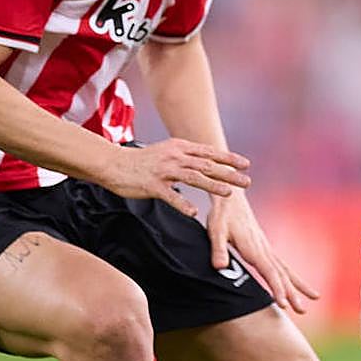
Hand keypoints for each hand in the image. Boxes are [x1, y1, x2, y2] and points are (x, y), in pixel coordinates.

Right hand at [103, 138, 250, 216]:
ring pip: (193, 177)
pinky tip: (194, 212)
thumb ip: (185, 156)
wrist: (113, 164)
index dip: (228, 158)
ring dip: (212, 185)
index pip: (209, 152)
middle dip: (229, 173)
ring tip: (229, 193)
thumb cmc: (141, 161)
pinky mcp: (152, 185)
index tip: (245, 164)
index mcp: (180, 148)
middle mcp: (175, 156)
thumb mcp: (167, 152)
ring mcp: (164, 170)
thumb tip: (204, 161)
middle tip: (247, 181)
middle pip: (207, 165)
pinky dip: (182, 204)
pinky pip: (170, 196)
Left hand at [208, 190, 320, 312]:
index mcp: (253, 247)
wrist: (232, 198)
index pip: (269, 271)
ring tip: (314, 298)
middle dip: (292, 293)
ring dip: (298, 286)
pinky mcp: (264, 248)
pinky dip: (290, 277)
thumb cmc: (222, 214)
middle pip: (281, 274)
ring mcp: (266, 248)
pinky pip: (280, 265)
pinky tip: (295, 285)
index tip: (284, 304)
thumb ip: (218, 249)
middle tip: (302, 310)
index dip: (277, 288)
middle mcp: (263, 249)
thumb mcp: (215, 230)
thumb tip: (220, 267)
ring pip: (285, 270)